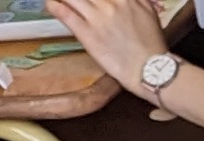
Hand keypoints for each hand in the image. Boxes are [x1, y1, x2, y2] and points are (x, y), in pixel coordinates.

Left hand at [43, 0, 171, 81]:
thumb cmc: (153, 45)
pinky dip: (53, 5)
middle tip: (77, 2)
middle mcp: (110, 3)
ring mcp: (97, 17)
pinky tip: (50, 4)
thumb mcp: (150, 14)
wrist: (150, 70)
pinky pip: (64, 13)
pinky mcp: (86, 33)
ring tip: (60, 0)